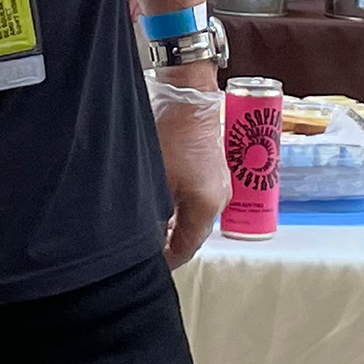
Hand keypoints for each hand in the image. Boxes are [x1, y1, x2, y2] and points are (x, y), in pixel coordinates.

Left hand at [149, 77, 229, 268]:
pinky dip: (179, 207)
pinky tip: (161, 202)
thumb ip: (152, 211)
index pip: (186, 248)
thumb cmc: (170, 135)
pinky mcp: (212, 168)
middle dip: (170, 244)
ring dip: (174, 224)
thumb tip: (144, 235)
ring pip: (194, 216)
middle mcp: (218, 199)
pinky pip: (196, 198)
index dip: (167, 261)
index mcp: (206, 207)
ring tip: (150, 228)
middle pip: (192, 233)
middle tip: (146, 250)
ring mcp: (218, 183)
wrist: (187, 96)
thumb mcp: (155, 178)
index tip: (149, 267)